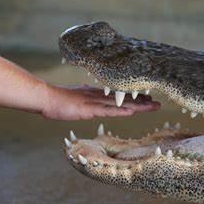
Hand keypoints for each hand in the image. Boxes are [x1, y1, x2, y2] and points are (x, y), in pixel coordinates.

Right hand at [41, 83, 160, 119]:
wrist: (45, 98)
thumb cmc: (58, 99)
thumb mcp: (76, 97)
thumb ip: (84, 95)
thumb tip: (88, 92)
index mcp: (97, 94)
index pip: (120, 96)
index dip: (134, 98)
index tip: (148, 99)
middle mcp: (100, 96)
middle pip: (125, 99)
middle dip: (142, 101)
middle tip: (158, 103)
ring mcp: (95, 102)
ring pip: (121, 104)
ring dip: (138, 106)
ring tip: (153, 106)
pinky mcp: (89, 109)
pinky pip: (108, 111)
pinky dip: (121, 111)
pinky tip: (132, 112)